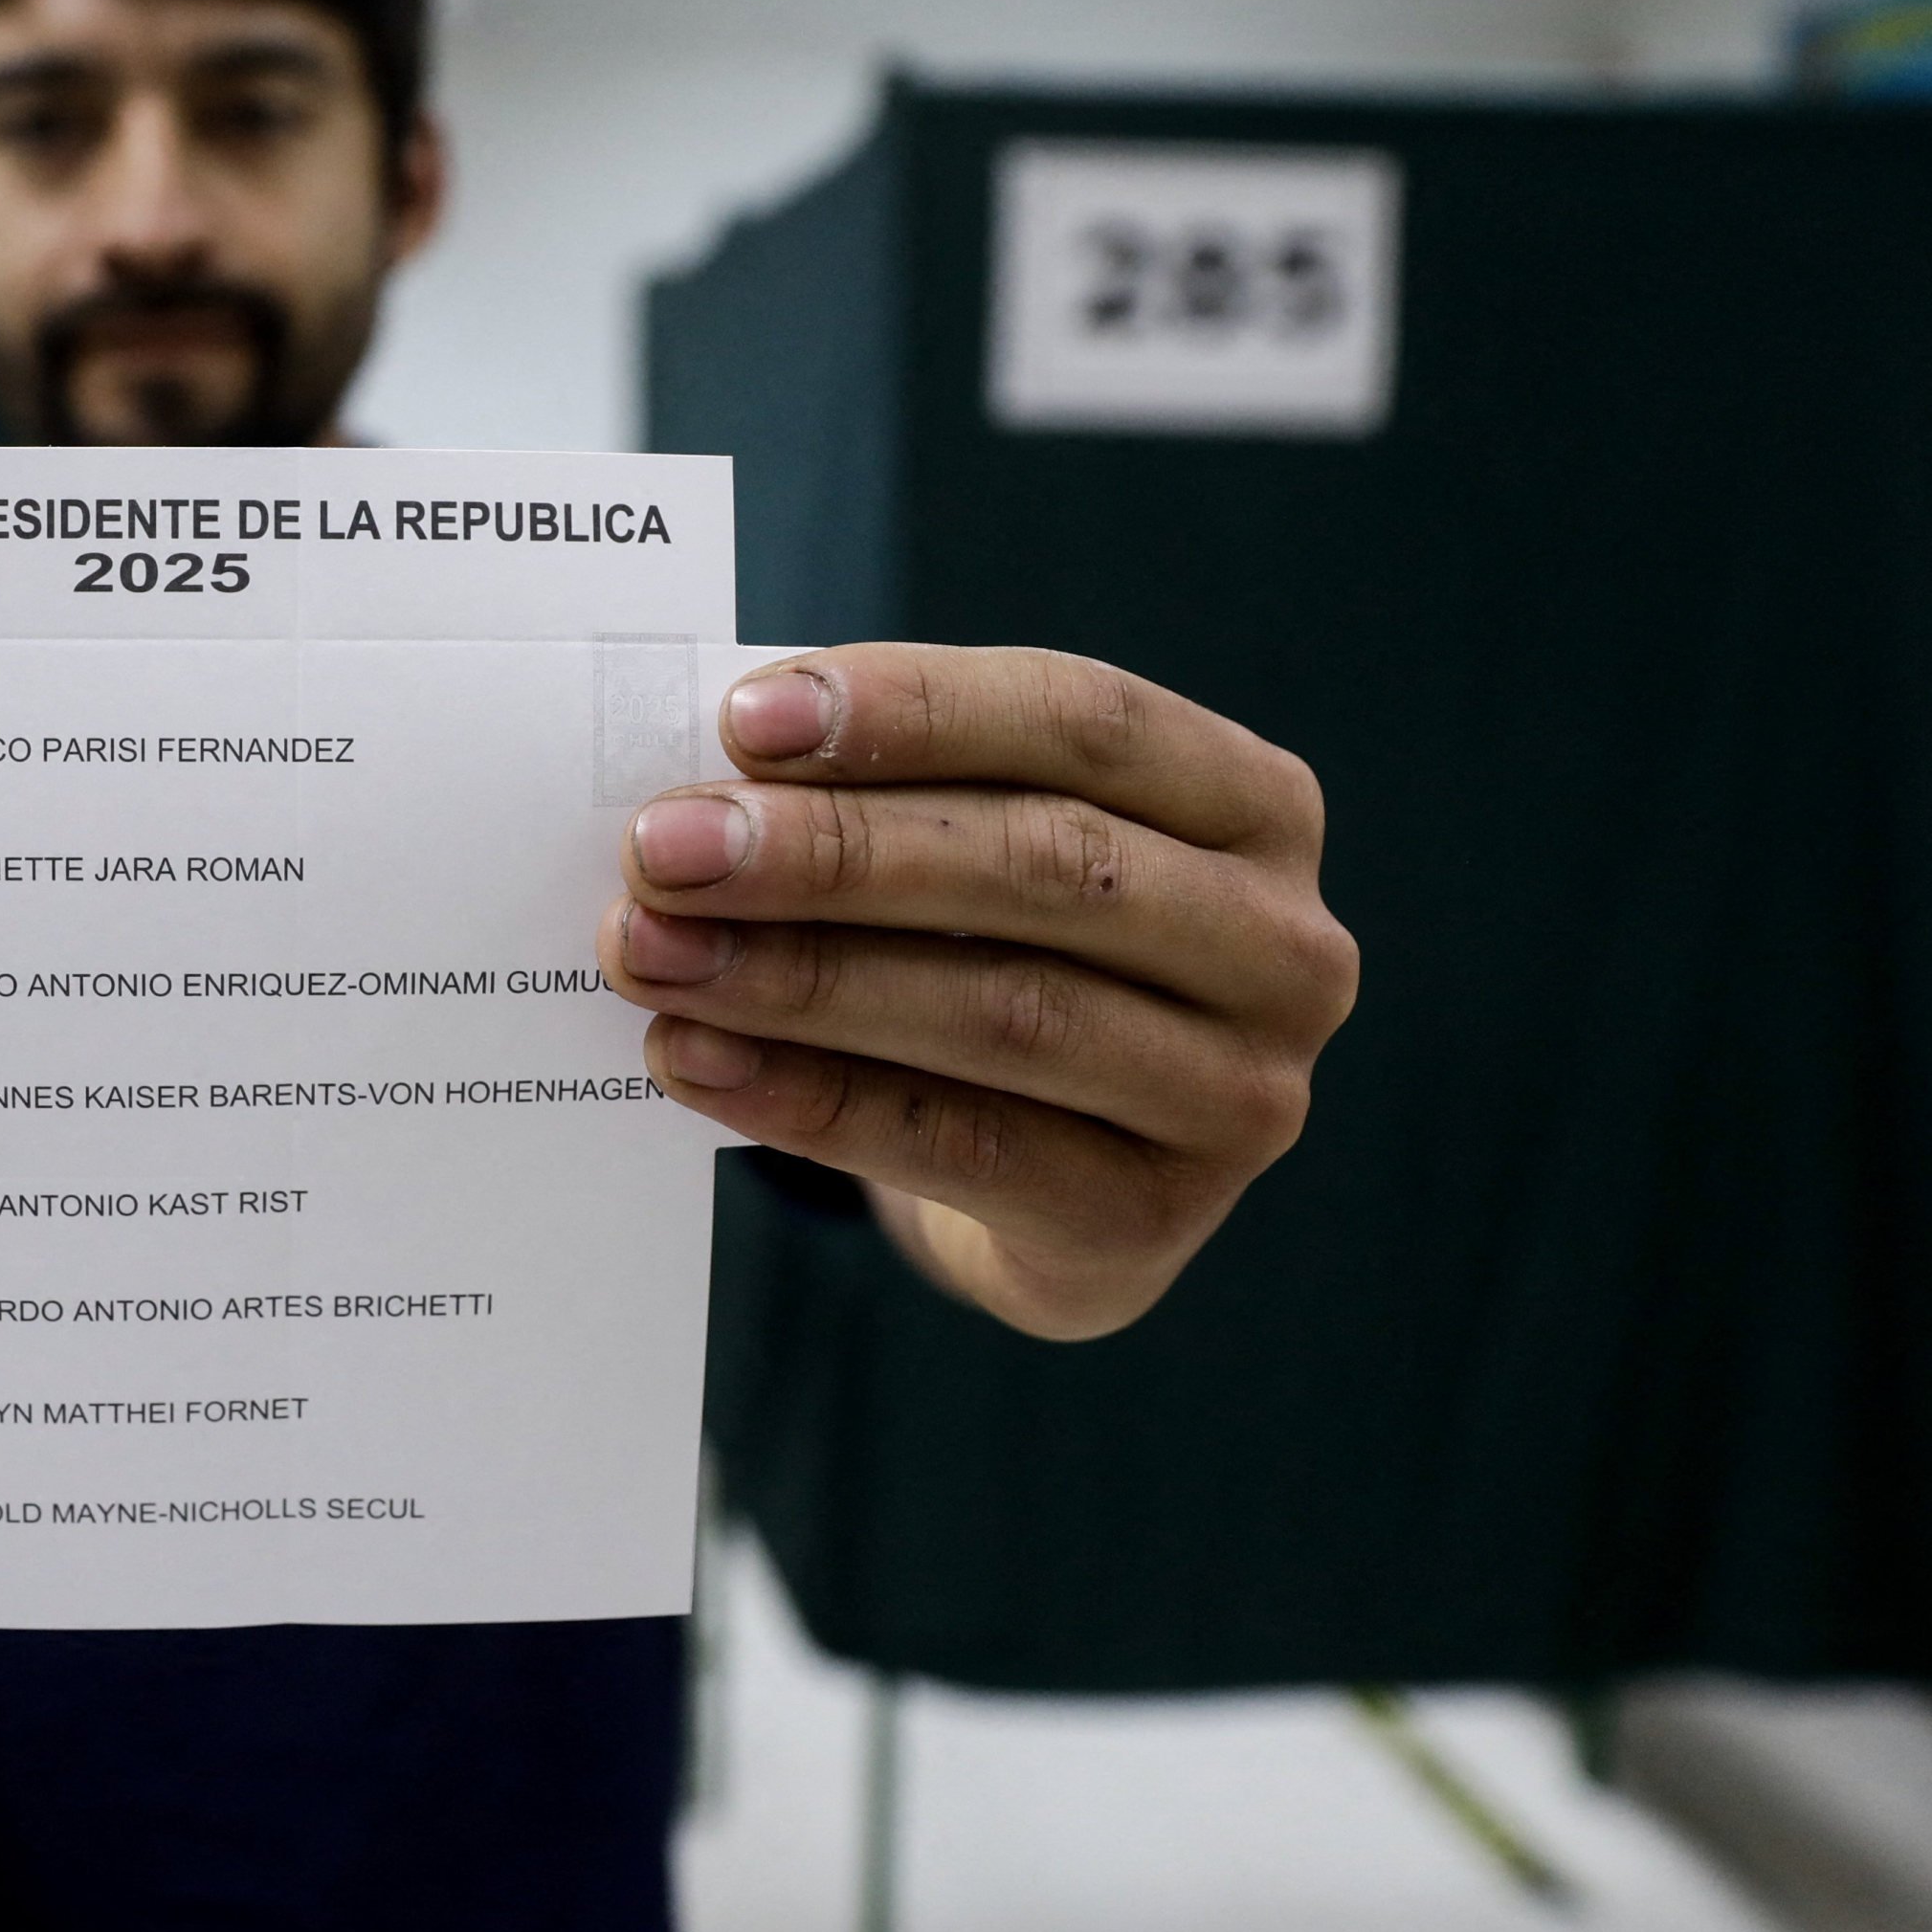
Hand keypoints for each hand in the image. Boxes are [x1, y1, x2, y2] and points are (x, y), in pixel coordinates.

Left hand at [600, 646, 1355, 1341]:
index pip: (1086, 720)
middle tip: (661, 848)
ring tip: (649, 953)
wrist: (1048, 1183)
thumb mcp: (976, 853)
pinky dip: (811, 1100)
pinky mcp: (1152, 1221)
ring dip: (800, 978)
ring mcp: (1238, 1096)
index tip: (746, 717)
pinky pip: (964, 1149)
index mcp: (1252, 803)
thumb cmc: (998, 958)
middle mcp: (1282, 946)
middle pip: (1046, 864)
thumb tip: (705, 785)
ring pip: (1006, 1012)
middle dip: (832, 852)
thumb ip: (887, 796)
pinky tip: (694, 1059)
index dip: (915, 711)